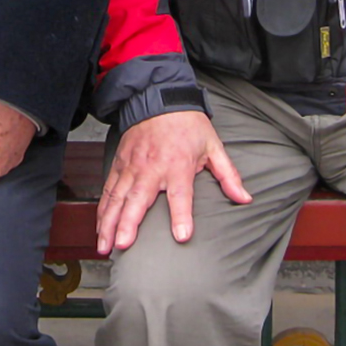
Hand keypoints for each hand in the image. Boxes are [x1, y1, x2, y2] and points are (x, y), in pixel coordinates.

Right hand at [96, 110, 249, 256]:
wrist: (158, 98)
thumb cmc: (187, 125)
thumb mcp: (213, 146)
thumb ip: (228, 175)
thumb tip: (245, 198)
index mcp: (177, 165)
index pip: (180, 195)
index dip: (182, 216)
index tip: (181, 236)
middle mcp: (151, 168)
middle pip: (138, 199)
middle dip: (128, 224)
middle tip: (123, 245)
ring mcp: (131, 167)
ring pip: (117, 198)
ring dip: (109, 223)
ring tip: (104, 246)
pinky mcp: (119, 165)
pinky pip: (108, 190)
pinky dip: (102, 210)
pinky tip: (100, 227)